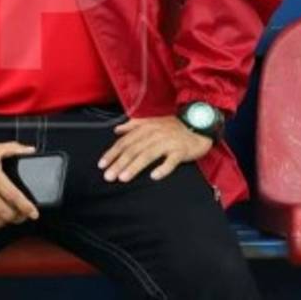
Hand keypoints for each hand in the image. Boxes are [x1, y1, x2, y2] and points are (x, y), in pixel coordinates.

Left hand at [98, 116, 212, 182]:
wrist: (198, 126)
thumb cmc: (173, 127)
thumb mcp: (152, 122)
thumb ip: (133, 125)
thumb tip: (117, 130)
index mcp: (146, 128)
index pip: (125, 141)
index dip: (112, 153)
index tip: (102, 164)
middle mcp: (155, 134)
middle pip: (133, 150)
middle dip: (119, 163)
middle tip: (108, 176)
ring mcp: (168, 142)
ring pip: (148, 155)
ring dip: (134, 167)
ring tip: (123, 178)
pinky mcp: (181, 151)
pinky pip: (171, 161)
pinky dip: (163, 168)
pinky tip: (154, 176)